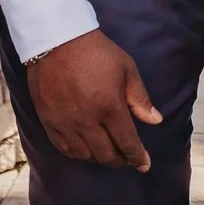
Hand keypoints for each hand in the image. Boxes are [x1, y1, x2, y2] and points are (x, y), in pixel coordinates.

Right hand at [25, 28, 160, 169]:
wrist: (56, 39)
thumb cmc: (96, 52)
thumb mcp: (126, 69)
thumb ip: (140, 98)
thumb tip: (155, 121)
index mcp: (109, 106)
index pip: (127, 142)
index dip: (138, 157)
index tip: (144, 165)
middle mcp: (86, 120)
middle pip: (106, 154)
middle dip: (120, 160)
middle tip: (127, 158)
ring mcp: (64, 122)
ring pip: (84, 155)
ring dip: (99, 158)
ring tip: (107, 152)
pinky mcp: (48, 120)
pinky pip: (63, 148)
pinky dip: (77, 153)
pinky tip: (85, 149)